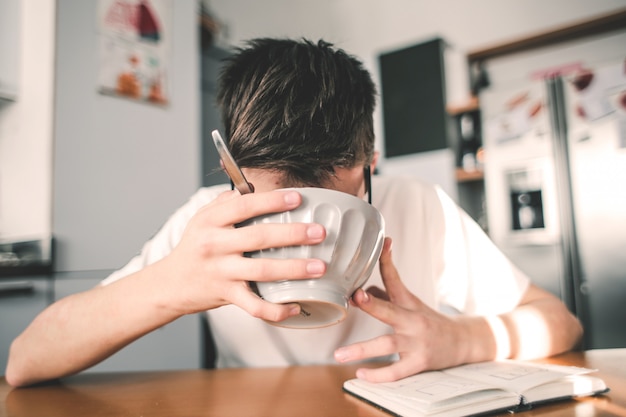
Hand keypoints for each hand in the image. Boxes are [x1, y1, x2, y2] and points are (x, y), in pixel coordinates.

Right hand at [155, 189, 326, 322]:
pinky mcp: (226, 295)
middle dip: (293, 234)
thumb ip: (225, 202)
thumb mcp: (201, 219)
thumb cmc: (193, 248)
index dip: (271, 201)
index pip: (244, 206)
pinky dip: (276, 310)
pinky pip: (254, 305)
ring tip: (319, 266)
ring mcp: (221, 272)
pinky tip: (296, 306)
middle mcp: (215, 245)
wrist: (169, 284)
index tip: (297, 198)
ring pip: (262, 270)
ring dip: (294, 268)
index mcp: (211, 221)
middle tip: (319, 232)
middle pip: (258, 237)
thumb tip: (251, 188)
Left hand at [334, 237, 470, 381]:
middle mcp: (412, 320)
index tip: (383, 244)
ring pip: (387, 345)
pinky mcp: (419, 363)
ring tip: (339, 355)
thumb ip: (386, 297)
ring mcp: (416, 342)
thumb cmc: (431, 321)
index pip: (395, 278)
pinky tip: (361, 375)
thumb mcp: (411, 304)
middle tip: (355, 297)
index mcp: (408, 302)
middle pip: (390, 310)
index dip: (387, 260)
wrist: (464, 342)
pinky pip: (396, 372)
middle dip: (372, 304)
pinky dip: (378, 375)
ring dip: (362, 350)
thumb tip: (362, 291)